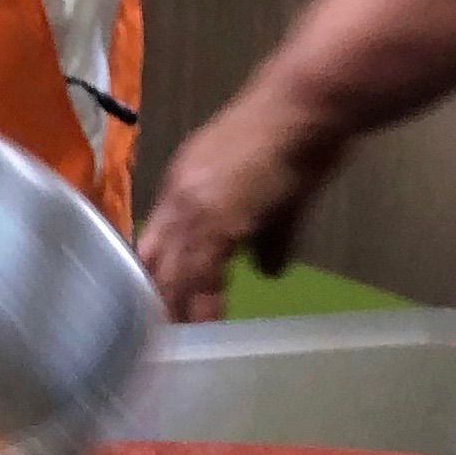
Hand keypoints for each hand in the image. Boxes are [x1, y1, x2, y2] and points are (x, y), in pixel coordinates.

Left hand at [138, 73, 348, 321]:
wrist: (305, 104)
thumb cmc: (298, 138)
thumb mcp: (276, 195)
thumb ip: (266, 237)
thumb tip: (267, 272)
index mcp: (184, 183)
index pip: (154, 240)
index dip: (153, 278)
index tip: (156, 313)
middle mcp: (178, 195)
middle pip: (150, 261)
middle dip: (153, 303)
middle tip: (155, 344)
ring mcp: (192, 207)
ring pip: (170, 273)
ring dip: (173, 314)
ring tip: (174, 349)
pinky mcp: (215, 221)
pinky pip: (198, 276)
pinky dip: (200, 307)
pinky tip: (204, 331)